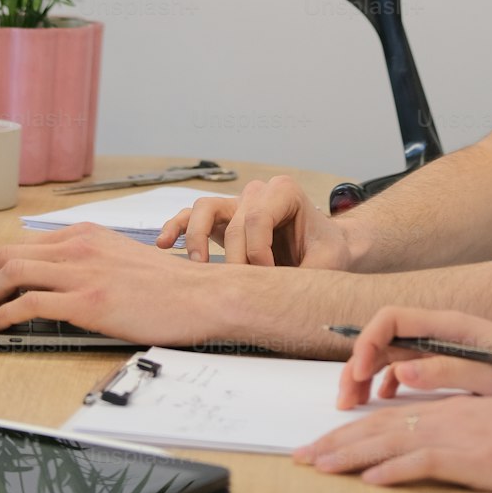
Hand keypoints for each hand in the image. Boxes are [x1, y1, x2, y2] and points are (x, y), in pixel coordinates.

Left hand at [0, 222, 221, 344]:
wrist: (200, 296)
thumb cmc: (167, 285)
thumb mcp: (121, 257)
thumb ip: (89, 261)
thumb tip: (58, 281)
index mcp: (88, 235)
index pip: (26, 243)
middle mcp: (80, 246)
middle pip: (9, 253)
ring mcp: (83, 272)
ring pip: (13, 272)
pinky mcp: (87, 301)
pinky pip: (30, 303)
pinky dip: (5, 315)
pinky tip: (0, 326)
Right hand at [156, 176, 351, 267]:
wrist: (326, 247)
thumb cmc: (327, 251)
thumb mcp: (327, 262)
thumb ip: (305, 275)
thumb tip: (284, 300)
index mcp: (285, 192)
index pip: (258, 218)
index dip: (258, 253)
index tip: (269, 278)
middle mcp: (258, 193)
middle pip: (233, 221)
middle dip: (235, 258)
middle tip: (243, 286)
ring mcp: (237, 204)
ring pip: (204, 208)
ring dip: (196, 236)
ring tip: (196, 264)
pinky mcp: (222, 220)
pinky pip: (192, 217)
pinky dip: (177, 228)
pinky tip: (164, 243)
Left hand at [294, 393, 491, 492]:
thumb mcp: (485, 424)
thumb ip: (451, 429)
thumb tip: (415, 445)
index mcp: (443, 410)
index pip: (385, 420)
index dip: (349, 433)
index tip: (320, 447)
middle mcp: (440, 417)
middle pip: (376, 429)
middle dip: (335, 443)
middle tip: (301, 458)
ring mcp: (453, 435)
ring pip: (388, 442)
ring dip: (349, 455)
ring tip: (318, 466)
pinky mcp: (468, 457)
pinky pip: (423, 461)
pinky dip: (393, 469)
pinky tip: (370, 478)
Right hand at [335, 305, 491, 408]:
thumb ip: (449, 371)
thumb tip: (401, 371)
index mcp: (450, 325)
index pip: (392, 318)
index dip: (368, 341)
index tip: (359, 374)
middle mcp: (441, 330)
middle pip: (385, 336)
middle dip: (358, 363)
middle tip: (345, 399)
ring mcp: (443, 346)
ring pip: (391, 352)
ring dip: (367, 375)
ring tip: (354, 403)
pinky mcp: (447, 362)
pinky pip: (405, 365)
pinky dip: (387, 381)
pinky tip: (383, 400)